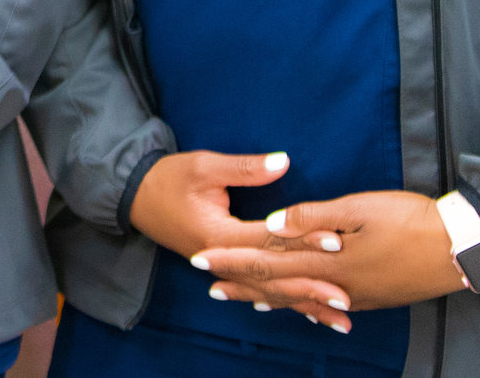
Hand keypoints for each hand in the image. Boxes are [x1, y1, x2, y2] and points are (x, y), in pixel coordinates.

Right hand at [127, 151, 349, 332]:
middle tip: (346, 295)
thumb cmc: (168, 177)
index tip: (336, 240)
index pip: (267, 239)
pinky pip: (257, 290)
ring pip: (267, 291)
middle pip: (271, 275)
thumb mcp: (203, 166)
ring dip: (303, 303)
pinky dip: (285, 302)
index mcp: (216, 234)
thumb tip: (283, 162)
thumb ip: (244, 168)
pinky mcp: (222, 269)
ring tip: (338, 316)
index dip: (302, 239)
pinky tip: (309, 314)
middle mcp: (220, 259)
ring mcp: (220, 268)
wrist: (133, 196)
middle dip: (310, 285)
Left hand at [194, 190, 466, 334]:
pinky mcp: (372, 296)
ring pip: (300, 297)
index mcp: (329, 258)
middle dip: (241, 281)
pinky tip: (293, 306)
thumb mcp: (361, 208)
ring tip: (241, 299)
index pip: (268, 258)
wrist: (462, 248)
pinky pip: (324, 304)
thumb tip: (272, 223)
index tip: (201, 258)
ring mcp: (355, 294)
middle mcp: (337, 283)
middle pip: (279, 282)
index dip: (232, 259)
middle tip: (207, 284)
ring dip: (267, 296)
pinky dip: (301, 305)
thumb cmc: (412, 220)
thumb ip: (314, 217)